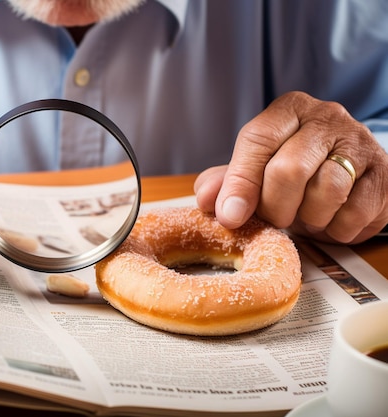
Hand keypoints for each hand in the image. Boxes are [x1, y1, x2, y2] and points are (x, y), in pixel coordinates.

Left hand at [194, 91, 387, 243]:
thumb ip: (228, 181)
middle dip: (275, 207)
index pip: (258, 140)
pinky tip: (332, 220)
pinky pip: (357, 212)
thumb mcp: (257, 170)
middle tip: (275, 218)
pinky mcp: (385, 174)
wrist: (349, 174)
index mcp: (288, 111)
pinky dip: (338, 228)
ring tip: (306, 215)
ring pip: (327, 191)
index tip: (230, 216)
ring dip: (309, 218)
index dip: (240, 183)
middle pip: (290, 169)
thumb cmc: (295, 171)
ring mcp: (360, 143)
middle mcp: (327, 117)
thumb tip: (207, 199)